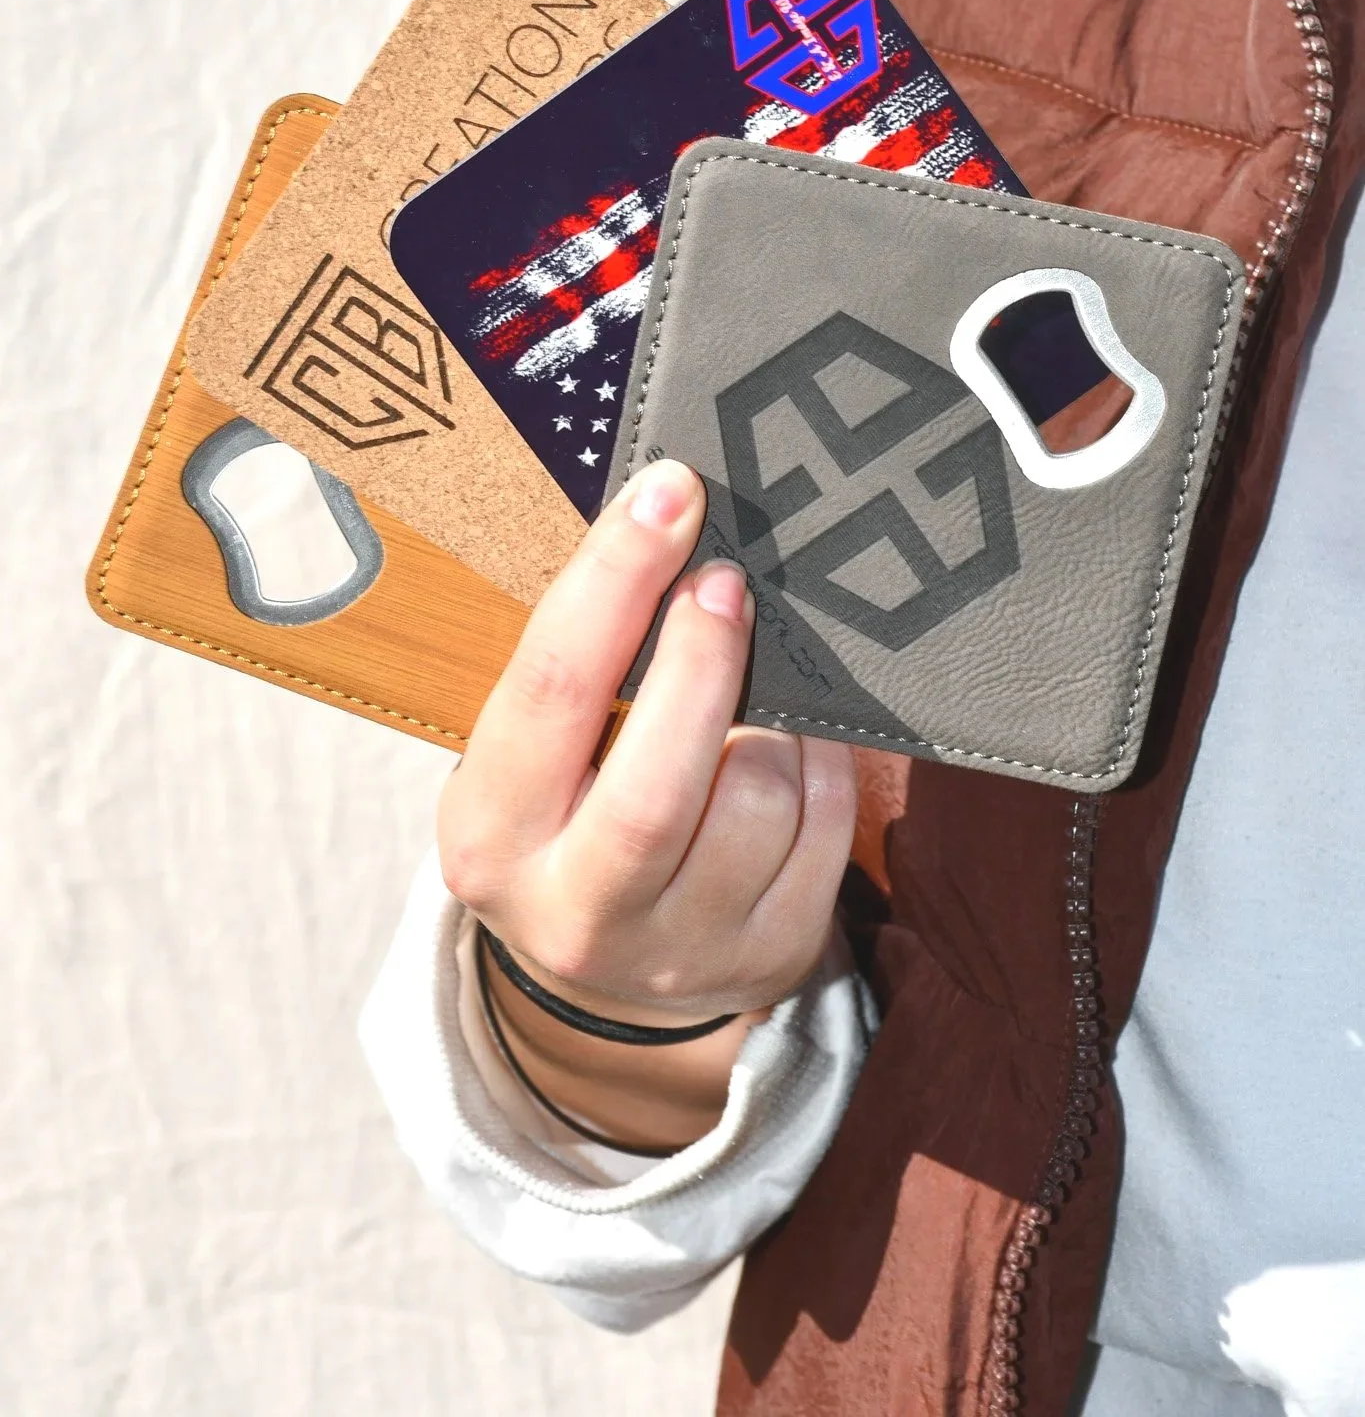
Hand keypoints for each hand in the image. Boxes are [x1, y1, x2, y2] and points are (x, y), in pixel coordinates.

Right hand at [439, 458, 856, 1148]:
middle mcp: (573, 910)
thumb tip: (670, 523)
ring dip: (769, 722)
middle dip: (704, 660)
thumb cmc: (569, 811)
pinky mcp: (767, 959)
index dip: (615, 580)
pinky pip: (824, 831)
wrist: (612, 969)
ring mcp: (677, 950)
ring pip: (755, 800)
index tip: (668, 494)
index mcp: (491, 836)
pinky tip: (788, 747)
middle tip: (727, 580)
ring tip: (751, 694)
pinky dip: (818, 767)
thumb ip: (584, 666)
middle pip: (656, 783)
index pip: (552, 691)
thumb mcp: (533, 754)